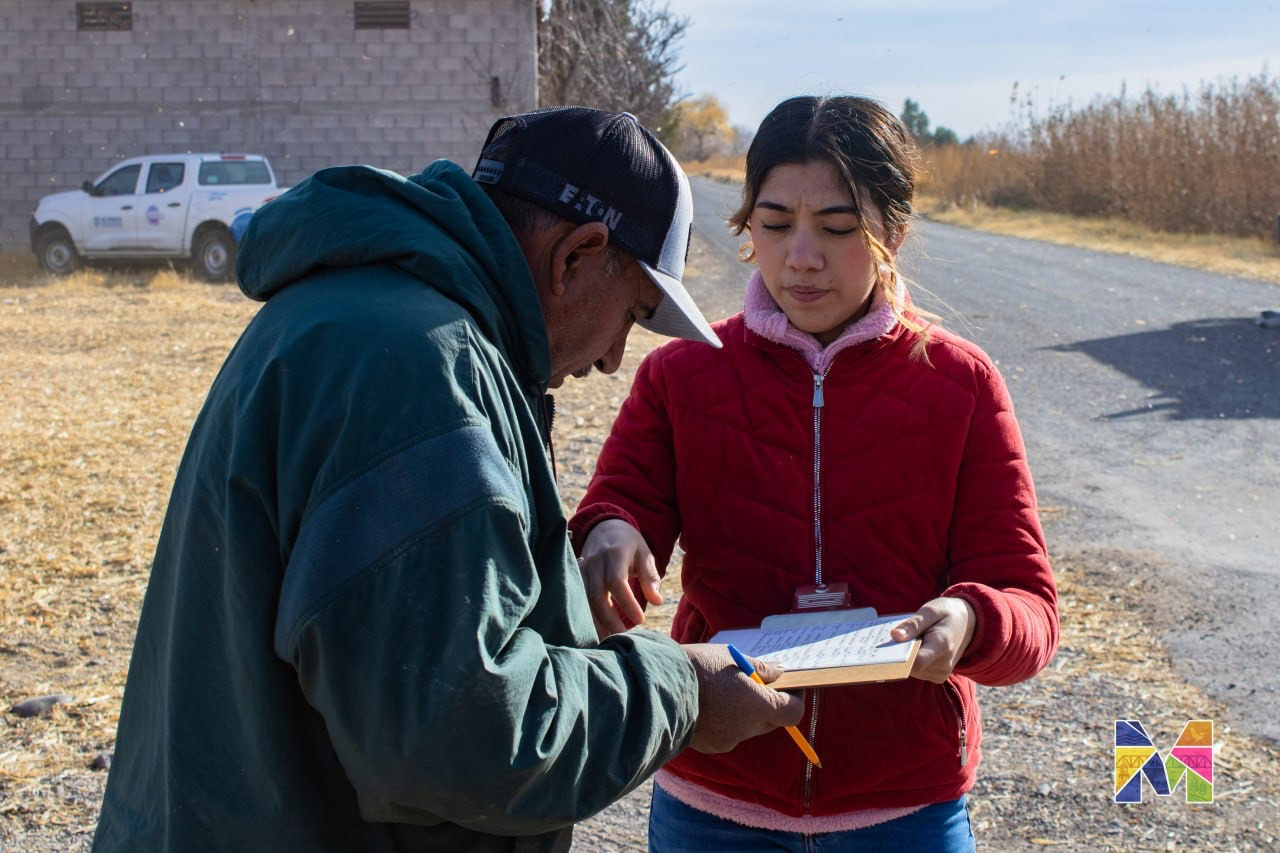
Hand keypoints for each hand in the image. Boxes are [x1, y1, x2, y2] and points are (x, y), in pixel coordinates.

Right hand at [578, 519, 662, 638]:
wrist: (604, 528)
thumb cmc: (629, 545)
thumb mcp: (644, 555)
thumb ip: (650, 577)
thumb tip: (657, 601)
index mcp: (614, 554)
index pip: (617, 582)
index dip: (627, 603)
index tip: (641, 619)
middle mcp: (594, 562)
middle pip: (597, 595)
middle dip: (610, 619)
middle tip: (624, 635)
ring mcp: (581, 570)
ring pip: (583, 600)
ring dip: (595, 622)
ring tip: (609, 640)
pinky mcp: (575, 578)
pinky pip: (577, 600)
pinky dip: (585, 617)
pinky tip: (595, 632)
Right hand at [682, 643, 804, 753]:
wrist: (657, 688)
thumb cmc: (698, 667)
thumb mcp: (732, 657)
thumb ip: (760, 669)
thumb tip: (779, 673)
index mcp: (757, 705)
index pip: (793, 712)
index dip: (794, 698)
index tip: (789, 685)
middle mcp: (747, 728)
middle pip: (772, 721)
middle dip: (769, 704)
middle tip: (757, 683)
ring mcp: (728, 740)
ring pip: (749, 727)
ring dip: (746, 712)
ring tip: (725, 691)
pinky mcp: (712, 746)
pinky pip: (729, 733)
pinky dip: (726, 720)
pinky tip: (709, 704)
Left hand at [891, 597, 977, 683]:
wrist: (969, 624)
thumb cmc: (947, 614)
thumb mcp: (931, 610)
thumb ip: (913, 624)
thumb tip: (894, 636)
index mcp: (942, 645)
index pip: (916, 661)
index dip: (897, 658)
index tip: (880, 651)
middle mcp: (943, 664)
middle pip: (910, 666)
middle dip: (897, 653)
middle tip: (888, 639)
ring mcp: (941, 673)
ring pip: (910, 669)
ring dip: (903, 656)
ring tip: (904, 640)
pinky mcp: (938, 676)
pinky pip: (916, 670)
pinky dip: (910, 659)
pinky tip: (910, 647)